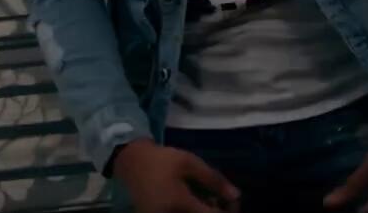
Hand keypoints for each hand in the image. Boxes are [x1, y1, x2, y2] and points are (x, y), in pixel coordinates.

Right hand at [112, 138, 240, 212]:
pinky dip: (190, 211)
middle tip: (219, 200)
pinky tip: (192, 203)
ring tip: (206, 200)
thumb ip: (214, 180)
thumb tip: (236, 195)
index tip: (231, 201)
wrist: (131, 163)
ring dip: (202, 212)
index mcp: (181, 205)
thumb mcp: (190, 163)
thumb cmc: (162, 160)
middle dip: (215, 211)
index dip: (227, 211)